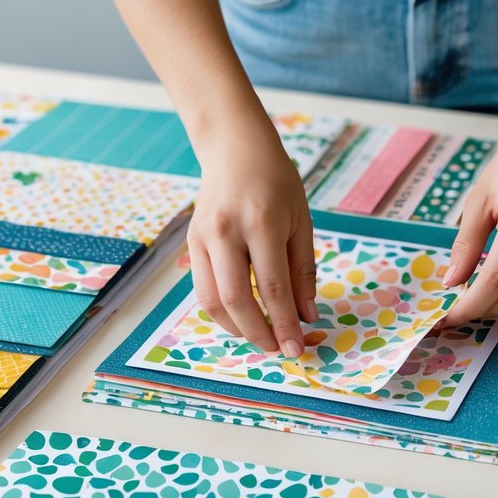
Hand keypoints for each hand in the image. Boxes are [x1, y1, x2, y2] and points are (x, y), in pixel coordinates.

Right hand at [187, 121, 316, 357]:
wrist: (235, 148)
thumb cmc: (276, 182)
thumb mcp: (301, 221)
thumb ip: (303, 271)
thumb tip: (307, 316)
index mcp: (261, 222)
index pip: (273, 287)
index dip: (284, 324)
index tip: (296, 348)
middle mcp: (226, 231)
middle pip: (235, 299)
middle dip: (258, 333)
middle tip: (278, 349)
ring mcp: (202, 238)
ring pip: (211, 301)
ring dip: (236, 328)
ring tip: (260, 336)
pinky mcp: (191, 243)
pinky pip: (202, 289)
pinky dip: (221, 311)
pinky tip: (242, 316)